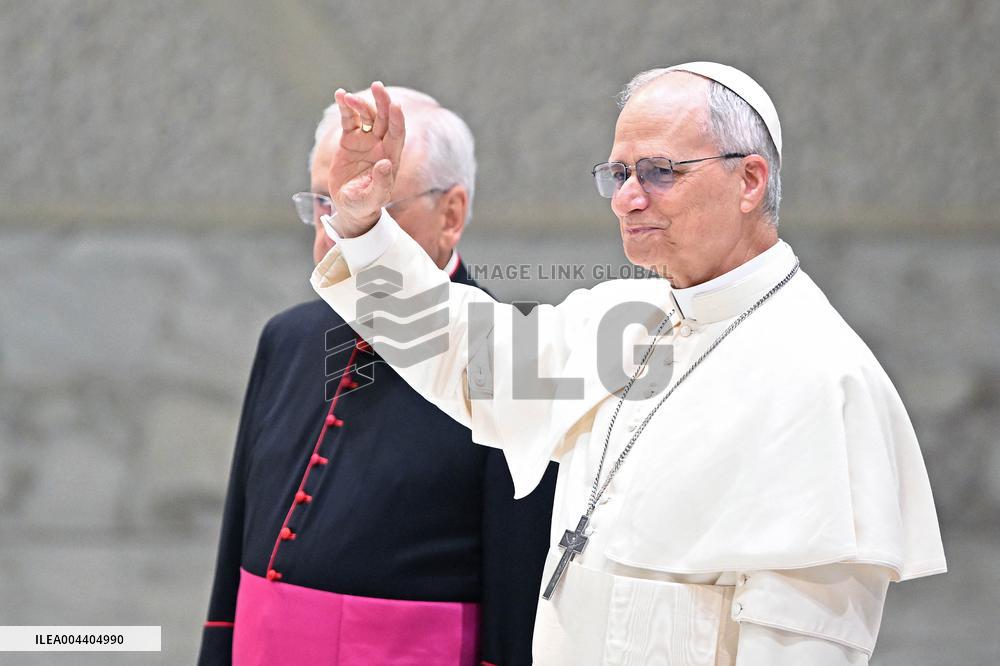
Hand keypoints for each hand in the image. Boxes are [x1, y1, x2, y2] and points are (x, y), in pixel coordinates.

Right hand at [327, 81, 405, 236]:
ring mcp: (365, 141)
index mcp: (390, 157)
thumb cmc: (365, 205)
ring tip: (348, 97)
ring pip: (366, 116)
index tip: (394, 105)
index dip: (396, 119)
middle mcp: (380, 145)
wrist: (350, 207)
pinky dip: (345, 107)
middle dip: (382, 102)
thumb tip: (385, 164)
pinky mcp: (350, 140)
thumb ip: (380, 183)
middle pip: (384, 119)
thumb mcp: (372, 199)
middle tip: (378, 87)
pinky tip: (340, 94)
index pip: (397, 134)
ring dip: (359, 104)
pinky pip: (349, 119)